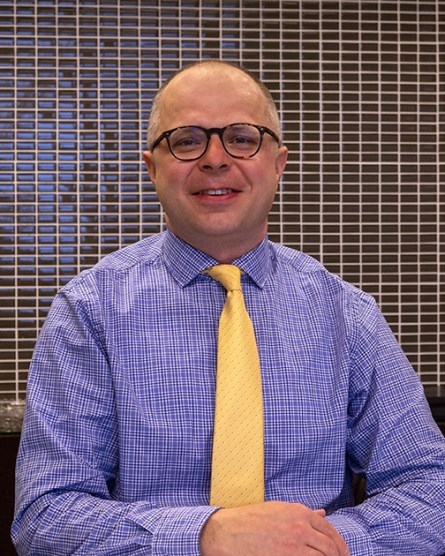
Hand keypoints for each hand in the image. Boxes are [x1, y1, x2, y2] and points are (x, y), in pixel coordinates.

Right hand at [200, 501, 349, 555]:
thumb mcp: (280, 510)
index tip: (343, 553)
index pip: (330, 531)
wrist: (229, 532)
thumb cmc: (253, 520)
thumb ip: (303, 513)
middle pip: (330, 548)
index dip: (340, 545)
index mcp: (300, 513)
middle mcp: (300, 528)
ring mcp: (294, 546)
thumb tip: (323, 514)